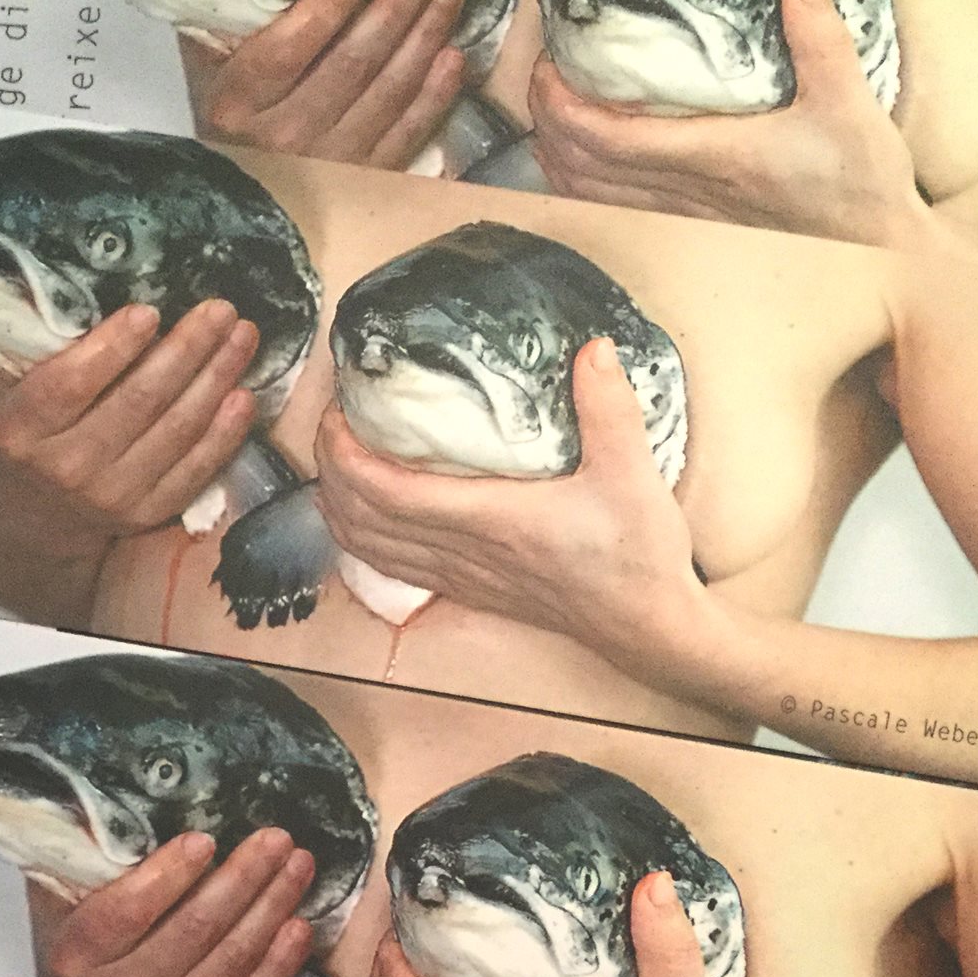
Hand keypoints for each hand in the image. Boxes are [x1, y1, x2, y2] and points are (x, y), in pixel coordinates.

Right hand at [0, 299, 259, 551]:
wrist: (36, 517)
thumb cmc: (28, 434)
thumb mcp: (6, 389)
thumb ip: (28, 343)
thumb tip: (60, 275)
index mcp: (22, 430)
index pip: (71, 383)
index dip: (113, 347)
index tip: (149, 310)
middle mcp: (67, 467)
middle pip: (138, 401)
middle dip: (187, 350)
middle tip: (221, 309)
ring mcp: (112, 496)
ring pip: (175, 431)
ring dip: (216, 378)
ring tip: (242, 336)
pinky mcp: (148, 513)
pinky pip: (196, 468)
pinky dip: (225, 432)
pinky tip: (244, 393)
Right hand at [38, 828, 317, 976]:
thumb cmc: (83, 963)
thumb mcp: (63, 919)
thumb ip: (87, 873)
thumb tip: (123, 809)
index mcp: (79, 956)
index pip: (129, 910)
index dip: (170, 873)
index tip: (206, 838)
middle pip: (195, 928)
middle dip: (243, 877)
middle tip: (277, 838)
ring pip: (232, 958)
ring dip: (273, 906)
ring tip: (299, 865)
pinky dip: (282, 960)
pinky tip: (301, 923)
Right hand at [188, 0, 467, 168]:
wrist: (236, 220)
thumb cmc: (224, 134)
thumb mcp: (213, 80)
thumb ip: (246, 38)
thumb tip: (285, 2)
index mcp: (241, 101)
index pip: (301, 36)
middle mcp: (285, 134)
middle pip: (356, 56)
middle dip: (399, 4)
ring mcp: (328, 163)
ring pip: (387, 90)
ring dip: (425, 37)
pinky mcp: (360, 186)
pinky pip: (405, 135)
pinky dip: (433, 95)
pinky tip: (453, 58)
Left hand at [314, 338, 705, 672]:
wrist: (646, 627)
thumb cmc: (638, 557)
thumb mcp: (633, 474)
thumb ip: (609, 409)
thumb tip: (591, 349)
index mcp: (491, 521)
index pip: (389, 492)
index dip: (347, 454)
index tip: (338, 412)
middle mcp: (465, 553)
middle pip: (363, 520)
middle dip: (331, 469)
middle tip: (331, 421)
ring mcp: (464, 576)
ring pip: (371, 551)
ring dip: (340, 507)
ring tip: (335, 462)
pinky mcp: (472, 590)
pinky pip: (395, 567)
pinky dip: (364, 539)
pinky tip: (367, 515)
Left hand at [530, 0, 929, 247]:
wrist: (878, 253)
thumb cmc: (863, 183)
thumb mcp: (848, 98)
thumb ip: (817, 33)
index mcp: (716, 159)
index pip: (614, 139)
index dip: (565, 107)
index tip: (549, 68)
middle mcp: (689, 196)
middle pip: (585, 168)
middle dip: (547, 120)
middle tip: (538, 74)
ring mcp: (684, 218)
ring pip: (592, 196)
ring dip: (556, 156)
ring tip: (546, 110)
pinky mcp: (690, 228)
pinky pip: (612, 210)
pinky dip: (578, 183)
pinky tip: (572, 161)